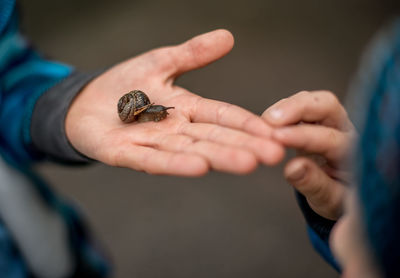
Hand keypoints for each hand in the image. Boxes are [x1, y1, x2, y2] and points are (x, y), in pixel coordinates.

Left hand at [66, 30, 283, 175]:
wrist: (84, 103)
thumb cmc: (124, 86)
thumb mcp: (160, 62)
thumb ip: (192, 54)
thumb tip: (228, 37)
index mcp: (186, 109)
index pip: (224, 116)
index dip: (249, 123)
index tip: (277, 132)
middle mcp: (175, 130)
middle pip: (213, 138)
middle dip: (244, 145)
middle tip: (276, 154)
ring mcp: (152, 144)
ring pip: (190, 151)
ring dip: (219, 157)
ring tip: (247, 163)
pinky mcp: (126, 154)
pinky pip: (153, 159)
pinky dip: (176, 163)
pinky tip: (199, 167)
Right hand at [262, 91, 356, 219]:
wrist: (342, 195)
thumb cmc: (339, 198)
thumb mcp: (329, 200)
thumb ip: (313, 184)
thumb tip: (292, 168)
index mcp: (355, 153)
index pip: (330, 138)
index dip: (302, 136)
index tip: (277, 137)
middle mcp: (345, 131)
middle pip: (327, 105)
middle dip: (297, 108)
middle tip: (271, 119)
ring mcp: (331, 122)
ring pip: (312, 101)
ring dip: (287, 107)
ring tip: (265, 120)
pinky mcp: (314, 120)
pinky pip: (300, 106)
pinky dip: (282, 110)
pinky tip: (266, 121)